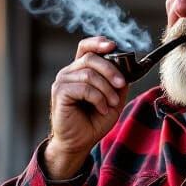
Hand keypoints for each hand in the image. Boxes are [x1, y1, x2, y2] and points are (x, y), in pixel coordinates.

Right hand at [46, 36, 129, 178]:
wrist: (79, 143)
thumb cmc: (93, 122)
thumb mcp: (113, 100)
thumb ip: (118, 82)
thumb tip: (126, 69)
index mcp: (80, 71)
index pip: (86, 47)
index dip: (98, 42)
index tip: (113, 46)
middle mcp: (69, 73)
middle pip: (91, 58)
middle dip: (111, 70)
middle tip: (121, 84)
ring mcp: (62, 82)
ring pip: (89, 74)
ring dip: (106, 89)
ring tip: (112, 102)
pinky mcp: (60, 93)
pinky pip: (84, 88)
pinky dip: (98, 98)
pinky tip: (102, 109)